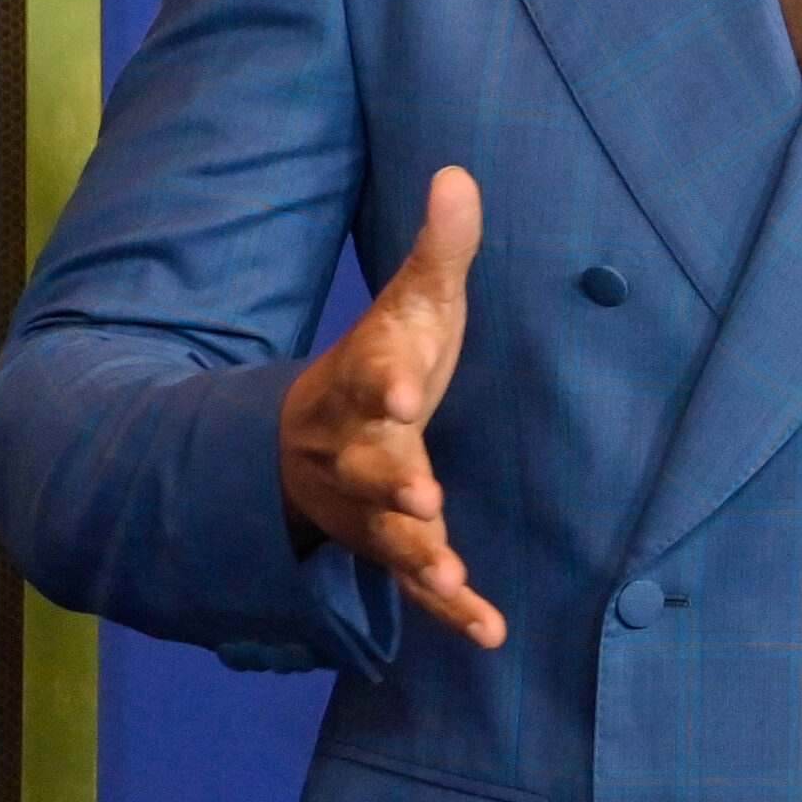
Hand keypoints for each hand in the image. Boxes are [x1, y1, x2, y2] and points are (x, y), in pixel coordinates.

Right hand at [278, 167, 504, 647]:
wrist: (311, 438)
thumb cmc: (385, 359)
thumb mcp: (411, 303)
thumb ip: (439, 249)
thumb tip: (458, 171)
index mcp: (361, 383)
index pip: (369, 377)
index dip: (384, 383)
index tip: (403, 390)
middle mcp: (354, 450)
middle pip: (368, 467)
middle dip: (392, 482)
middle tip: (421, 497)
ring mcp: (367, 508)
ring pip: (384, 536)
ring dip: (415, 554)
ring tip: (449, 570)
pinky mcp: (390, 549)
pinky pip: (415, 588)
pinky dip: (449, 611)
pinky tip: (490, 631)